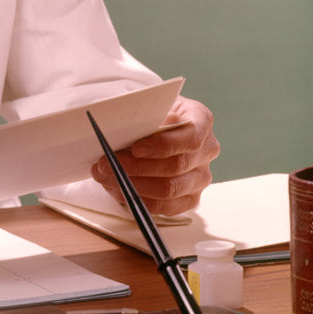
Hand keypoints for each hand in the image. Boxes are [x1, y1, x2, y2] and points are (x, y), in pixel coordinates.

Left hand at [90, 95, 219, 215]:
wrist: (153, 126)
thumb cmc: (151, 113)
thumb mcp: (150, 105)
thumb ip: (151, 115)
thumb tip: (150, 124)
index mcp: (202, 120)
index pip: (190, 138)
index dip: (162, 145)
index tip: (135, 148)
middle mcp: (207, 150)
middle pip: (176, 166)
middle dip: (136, 166)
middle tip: (106, 163)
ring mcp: (200, 177)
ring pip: (169, 189)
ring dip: (132, 185)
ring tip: (105, 176)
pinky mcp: (190, 198)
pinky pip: (166, 207)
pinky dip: (138, 199)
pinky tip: (118, 189)